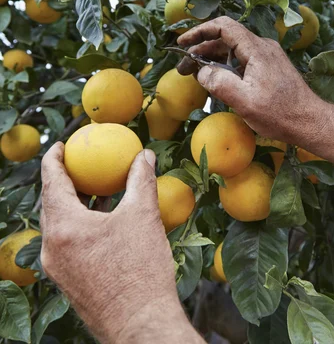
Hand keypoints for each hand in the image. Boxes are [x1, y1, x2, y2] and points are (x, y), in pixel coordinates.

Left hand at [41, 143, 198, 343]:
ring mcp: (58, 268)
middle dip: (62, 181)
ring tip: (94, 189)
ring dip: (74, 204)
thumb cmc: (140, 269)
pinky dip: (80, 225)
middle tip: (76, 163)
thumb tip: (145, 156)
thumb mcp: (143, 215)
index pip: (51, 181)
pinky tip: (104, 221)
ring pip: (60, 226)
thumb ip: (141, 180)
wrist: (140, 324)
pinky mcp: (69, 282)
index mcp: (64, 227)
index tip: (61, 144)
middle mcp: (53, 248)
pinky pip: (68, 243)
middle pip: (51, 204)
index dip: (53, 158)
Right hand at [178, 17, 325, 143]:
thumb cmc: (280, 113)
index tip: (182, 43)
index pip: (223, 27)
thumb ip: (220, 84)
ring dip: (212, 60)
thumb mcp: (244, 101)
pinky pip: (242, 60)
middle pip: (226, 39)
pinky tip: (216, 81)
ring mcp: (267, 57)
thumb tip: (202, 72)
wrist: (310, 122)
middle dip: (201, 50)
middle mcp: (262, 47)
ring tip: (194, 74)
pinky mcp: (269, 68)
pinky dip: (225, 67)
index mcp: (256, 49)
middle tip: (182, 67)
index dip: (200, 31)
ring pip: (233, 50)